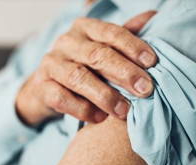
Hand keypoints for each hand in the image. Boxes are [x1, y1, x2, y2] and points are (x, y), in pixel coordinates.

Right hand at [16, 11, 156, 125]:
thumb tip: (152, 16)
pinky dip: (83, 109)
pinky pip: (62, 98)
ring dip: (105, 96)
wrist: (47, 88)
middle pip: (97, 55)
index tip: (152, 62)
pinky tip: (100, 118)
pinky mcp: (42, 87)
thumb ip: (124, 37)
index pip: (111, 33)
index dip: (133, 46)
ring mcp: (51, 64)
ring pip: (79, 77)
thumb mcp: (103, 49)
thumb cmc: (83, 67)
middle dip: (124, 73)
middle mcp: (66, 42)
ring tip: (124, 111)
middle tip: (145, 90)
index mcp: (85, 28)